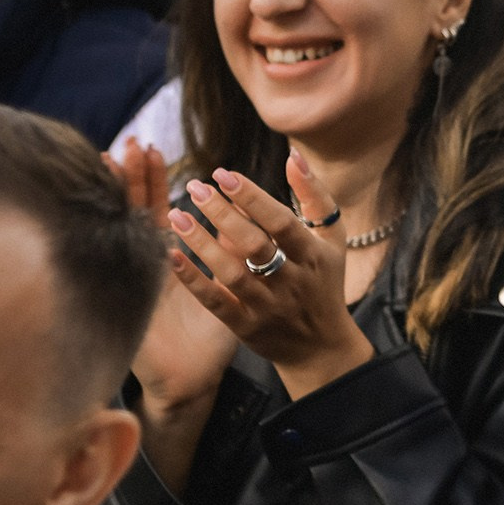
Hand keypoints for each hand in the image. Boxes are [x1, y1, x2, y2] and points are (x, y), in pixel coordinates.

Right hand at [108, 142, 238, 490]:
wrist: (189, 383)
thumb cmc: (208, 336)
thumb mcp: (223, 288)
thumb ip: (228, 251)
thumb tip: (242, 212)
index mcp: (167, 257)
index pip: (152, 206)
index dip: (147, 178)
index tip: (144, 146)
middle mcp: (148, 266)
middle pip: (136, 212)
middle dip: (134, 179)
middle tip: (129, 144)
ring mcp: (138, 285)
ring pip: (129, 235)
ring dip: (126, 201)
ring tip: (115, 165)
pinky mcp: (135, 309)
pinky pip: (137, 276)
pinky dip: (138, 253)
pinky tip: (136, 227)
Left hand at [162, 156, 373, 399]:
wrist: (321, 347)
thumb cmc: (324, 282)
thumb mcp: (332, 240)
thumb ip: (315, 197)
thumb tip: (293, 157)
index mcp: (314, 257)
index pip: (281, 223)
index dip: (252, 197)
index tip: (223, 174)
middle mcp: (292, 283)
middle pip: (254, 246)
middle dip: (222, 214)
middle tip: (195, 187)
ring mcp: (268, 307)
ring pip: (231, 273)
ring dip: (201, 243)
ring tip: (176, 215)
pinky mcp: (247, 328)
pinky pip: (216, 303)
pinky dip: (193, 279)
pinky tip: (171, 256)